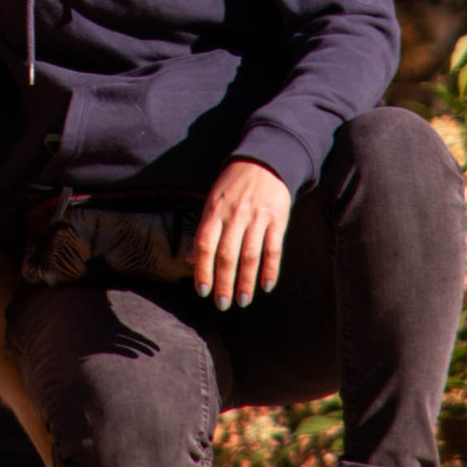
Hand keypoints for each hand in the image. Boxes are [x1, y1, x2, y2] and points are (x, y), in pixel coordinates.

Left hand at [193, 156, 291, 310]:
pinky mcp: (277, 219)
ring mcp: (257, 217)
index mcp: (215, 210)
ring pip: (250, 255)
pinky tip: (266, 285)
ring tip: (243, 300)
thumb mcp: (212, 201)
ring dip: (246, 281)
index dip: (202, 269)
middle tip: (223, 304)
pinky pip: (273, 249)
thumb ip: (204, 229)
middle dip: (224, 282)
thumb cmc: (233, 186)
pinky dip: (270, 269)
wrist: (263, 162)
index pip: (205, 244)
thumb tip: (189, 259)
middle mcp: (234, 215)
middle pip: (227, 254)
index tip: (203, 291)